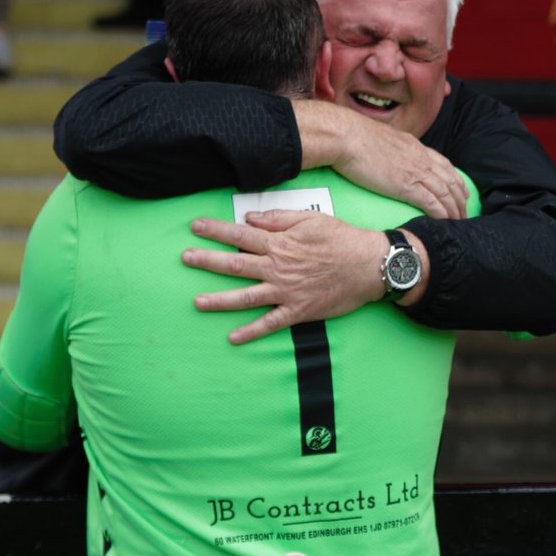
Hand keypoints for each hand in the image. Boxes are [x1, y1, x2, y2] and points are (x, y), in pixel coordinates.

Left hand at [181, 212, 395, 343]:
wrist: (370, 265)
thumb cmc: (343, 238)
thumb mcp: (311, 219)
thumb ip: (278, 219)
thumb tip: (250, 218)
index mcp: (280, 243)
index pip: (240, 235)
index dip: (215, 231)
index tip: (195, 227)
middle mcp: (278, 267)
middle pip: (235, 264)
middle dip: (207, 261)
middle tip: (185, 258)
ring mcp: (287, 291)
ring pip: (247, 296)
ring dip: (220, 300)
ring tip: (197, 302)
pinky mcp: (299, 310)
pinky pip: (271, 323)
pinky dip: (252, 331)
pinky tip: (233, 337)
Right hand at [295, 101, 467, 218]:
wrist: (346, 136)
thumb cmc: (352, 136)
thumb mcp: (380, 139)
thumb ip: (390, 149)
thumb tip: (386, 156)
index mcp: (414, 146)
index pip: (443, 163)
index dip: (455, 178)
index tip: (461, 190)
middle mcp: (420, 158)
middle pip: (450, 180)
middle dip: (460, 198)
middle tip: (465, 212)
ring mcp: (415, 171)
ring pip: (445, 193)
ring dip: (455, 209)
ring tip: (459, 222)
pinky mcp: (406, 186)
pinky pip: (432, 202)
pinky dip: (442, 213)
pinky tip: (446, 222)